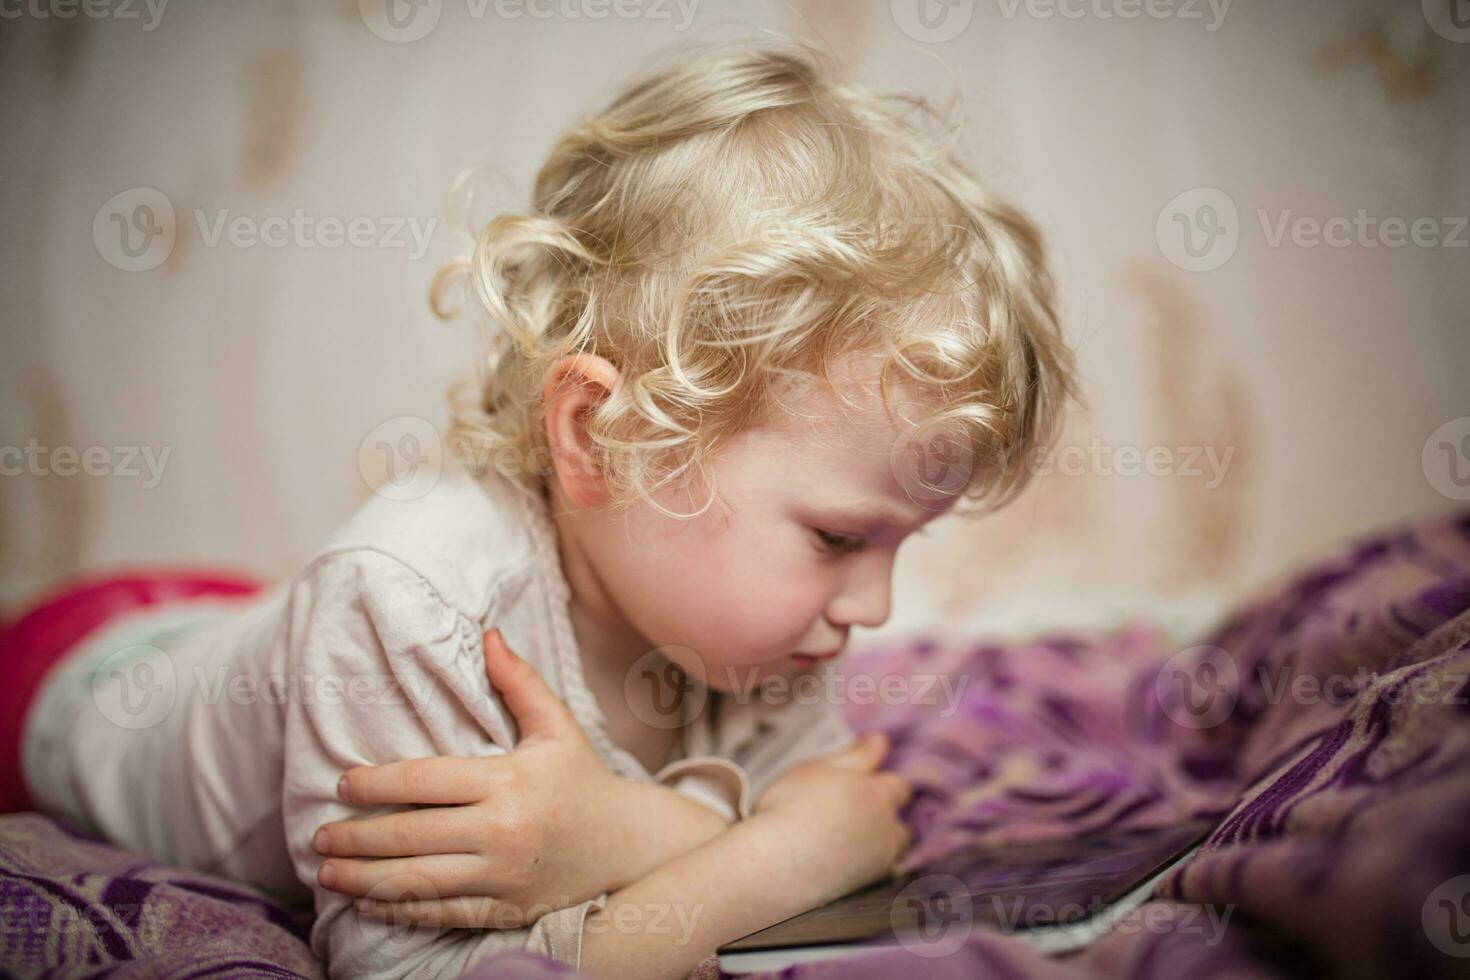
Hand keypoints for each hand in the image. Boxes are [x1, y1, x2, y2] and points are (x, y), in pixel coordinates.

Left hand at [312, 628, 637, 927]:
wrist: (627, 845)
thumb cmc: (582, 778)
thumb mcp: (556, 725)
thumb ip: (518, 681)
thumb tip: (490, 634)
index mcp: (509, 781)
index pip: (425, 781)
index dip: (377, 783)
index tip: (343, 783)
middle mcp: (502, 831)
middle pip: (410, 834)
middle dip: (355, 837)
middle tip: (319, 836)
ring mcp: (503, 876)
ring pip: (416, 880)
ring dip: (363, 878)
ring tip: (326, 873)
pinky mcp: (506, 909)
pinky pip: (441, 912)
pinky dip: (399, 909)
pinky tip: (368, 902)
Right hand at [752, 730, 912, 905]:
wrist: (773, 862)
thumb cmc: (790, 806)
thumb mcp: (819, 768)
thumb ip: (856, 755)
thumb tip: (881, 740)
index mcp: (878, 795)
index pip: (899, 786)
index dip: (881, 786)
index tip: (859, 787)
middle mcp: (887, 830)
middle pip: (900, 824)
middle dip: (884, 820)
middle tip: (849, 816)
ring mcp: (878, 863)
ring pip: (890, 851)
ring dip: (878, 844)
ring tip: (844, 842)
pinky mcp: (864, 890)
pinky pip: (874, 875)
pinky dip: (862, 868)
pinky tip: (837, 864)